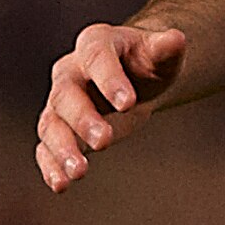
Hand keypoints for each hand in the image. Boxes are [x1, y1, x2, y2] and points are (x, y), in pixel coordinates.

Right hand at [35, 23, 186, 193]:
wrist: (135, 78)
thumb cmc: (147, 62)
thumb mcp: (160, 53)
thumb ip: (165, 48)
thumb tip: (177, 38)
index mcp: (95, 44)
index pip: (96, 57)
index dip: (110, 79)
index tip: (129, 103)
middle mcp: (70, 72)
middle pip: (66, 94)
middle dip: (83, 119)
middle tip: (104, 141)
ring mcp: (60, 102)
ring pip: (51, 124)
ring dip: (62, 149)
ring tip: (79, 172)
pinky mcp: (61, 129)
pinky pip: (47, 147)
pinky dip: (51, 166)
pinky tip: (61, 185)